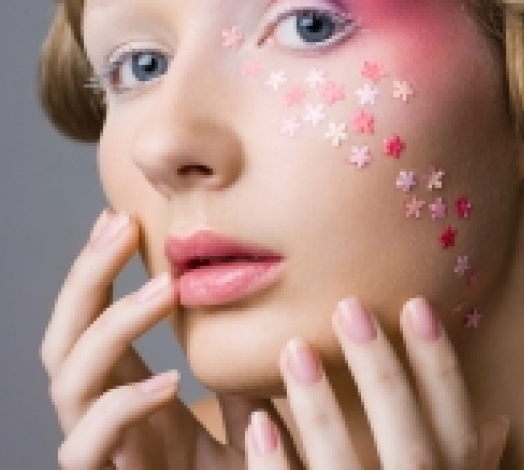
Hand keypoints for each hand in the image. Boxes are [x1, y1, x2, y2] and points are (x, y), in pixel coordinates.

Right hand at [40, 210, 298, 468]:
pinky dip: (122, 407)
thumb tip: (255, 314)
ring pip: (67, 382)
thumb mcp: (248, 414)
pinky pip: (88, 446)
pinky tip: (171, 382)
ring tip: (164, 289)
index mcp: (135, 395)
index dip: (101, 271)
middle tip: (118, 226)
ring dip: (112, 328)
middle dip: (87, 279)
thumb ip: (241, 372)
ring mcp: (102, 452)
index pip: (97, 323)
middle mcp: (107, 418)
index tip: (124, 219)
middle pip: (66, 340)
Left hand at [244, 297, 509, 468]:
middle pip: (411, 443)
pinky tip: (257, 422)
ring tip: (295, 349)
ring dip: (321, 412)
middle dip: (383, 374)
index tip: (417, 306)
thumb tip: (497, 422)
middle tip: (349, 309)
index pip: (457, 427)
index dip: (441, 368)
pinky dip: (277, 469)